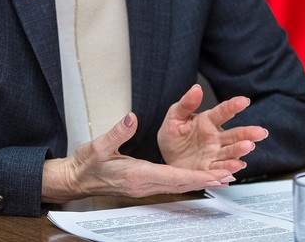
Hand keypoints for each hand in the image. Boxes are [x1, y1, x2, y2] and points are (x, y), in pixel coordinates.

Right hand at [41, 112, 237, 203]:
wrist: (76, 179)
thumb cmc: (86, 164)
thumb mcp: (98, 145)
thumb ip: (117, 132)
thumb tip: (130, 118)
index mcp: (136, 175)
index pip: (172, 177)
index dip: (195, 176)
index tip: (214, 175)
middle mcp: (143, 184)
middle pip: (181, 184)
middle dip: (205, 181)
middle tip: (228, 176)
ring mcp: (143, 186)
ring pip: (178, 186)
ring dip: (200, 181)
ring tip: (222, 177)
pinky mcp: (142, 184)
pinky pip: (170, 184)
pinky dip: (187, 181)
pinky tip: (198, 177)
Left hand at [157, 84, 268, 173]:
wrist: (165, 157)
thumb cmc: (172, 134)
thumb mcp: (175, 116)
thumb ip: (186, 104)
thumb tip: (196, 88)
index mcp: (207, 121)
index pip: (223, 112)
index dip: (233, 106)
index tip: (244, 101)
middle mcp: (215, 137)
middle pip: (234, 134)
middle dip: (248, 133)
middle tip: (259, 132)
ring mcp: (215, 154)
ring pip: (231, 151)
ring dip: (240, 150)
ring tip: (248, 146)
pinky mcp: (210, 169)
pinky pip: (221, 168)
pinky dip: (230, 168)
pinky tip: (238, 165)